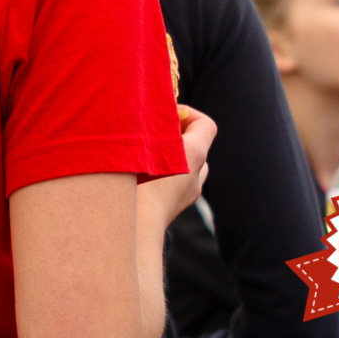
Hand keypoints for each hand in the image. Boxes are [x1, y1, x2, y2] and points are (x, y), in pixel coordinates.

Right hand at [140, 105, 217, 225]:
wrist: (131, 230)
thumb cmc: (134, 180)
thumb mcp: (141, 139)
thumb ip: (150, 120)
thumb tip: (148, 107)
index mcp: (195, 155)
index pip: (206, 125)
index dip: (188, 113)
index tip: (164, 112)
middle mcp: (195, 177)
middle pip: (196, 147)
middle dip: (175, 135)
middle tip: (149, 131)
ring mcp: (184, 197)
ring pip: (183, 168)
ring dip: (166, 157)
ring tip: (140, 152)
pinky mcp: (169, 211)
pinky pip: (171, 186)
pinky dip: (159, 176)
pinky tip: (134, 174)